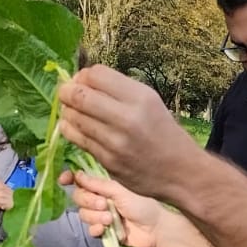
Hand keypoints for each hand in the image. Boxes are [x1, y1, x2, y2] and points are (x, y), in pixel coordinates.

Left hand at [58, 66, 197, 198]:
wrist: (180, 171)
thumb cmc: (163, 132)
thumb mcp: (150, 102)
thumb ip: (119, 90)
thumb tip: (82, 79)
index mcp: (140, 97)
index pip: (96, 75)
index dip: (83, 75)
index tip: (82, 81)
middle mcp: (128, 118)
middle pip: (80, 95)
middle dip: (67, 91)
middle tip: (66, 93)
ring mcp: (116, 142)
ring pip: (74, 118)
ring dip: (67, 111)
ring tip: (71, 110)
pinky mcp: (108, 161)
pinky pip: (78, 139)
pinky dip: (70, 129)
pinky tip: (73, 126)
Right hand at [63, 170, 165, 246]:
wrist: (156, 229)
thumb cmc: (143, 205)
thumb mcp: (121, 191)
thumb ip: (98, 184)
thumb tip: (77, 175)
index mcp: (105, 185)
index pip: (81, 180)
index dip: (70, 179)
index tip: (64, 180)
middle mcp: (100, 198)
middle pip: (78, 197)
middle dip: (89, 201)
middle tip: (104, 205)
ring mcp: (101, 215)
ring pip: (83, 214)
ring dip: (95, 217)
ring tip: (111, 219)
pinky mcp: (104, 231)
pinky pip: (90, 229)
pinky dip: (96, 229)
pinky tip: (105, 229)